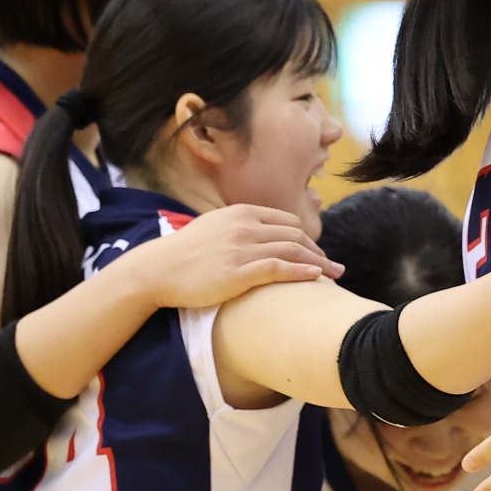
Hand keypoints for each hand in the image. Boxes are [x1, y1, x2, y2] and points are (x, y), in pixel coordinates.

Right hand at [129, 204, 341, 306]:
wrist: (156, 270)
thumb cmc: (185, 253)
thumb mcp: (215, 227)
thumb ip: (240, 227)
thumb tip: (261, 234)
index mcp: (241, 213)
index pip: (286, 222)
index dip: (307, 238)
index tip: (318, 253)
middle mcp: (244, 226)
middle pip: (295, 236)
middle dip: (318, 251)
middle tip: (334, 267)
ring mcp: (241, 248)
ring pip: (292, 251)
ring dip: (318, 263)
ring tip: (334, 275)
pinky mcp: (237, 272)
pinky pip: (278, 268)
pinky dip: (301, 271)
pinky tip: (315, 277)